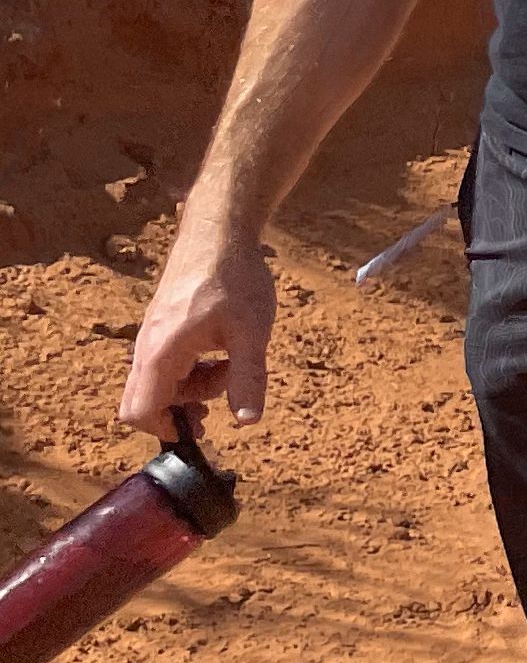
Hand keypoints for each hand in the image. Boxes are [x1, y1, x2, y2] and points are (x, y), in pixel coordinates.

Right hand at [124, 217, 273, 436]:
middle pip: (149, 401)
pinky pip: (170, 364)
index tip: (201, 430)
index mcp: (161, 352)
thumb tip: (248, 423)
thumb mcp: (251, 332)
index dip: (164, 430)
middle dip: (184, 409)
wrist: (218, 232)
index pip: (138, 412)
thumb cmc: (234, 277)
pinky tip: (225, 352)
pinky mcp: (163, 328)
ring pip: (163, 383)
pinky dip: (195, 369)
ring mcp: (153, 337)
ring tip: (233, 365)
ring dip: (197, 386)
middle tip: (224, 399)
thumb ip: (247, 378)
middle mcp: (147, 347)